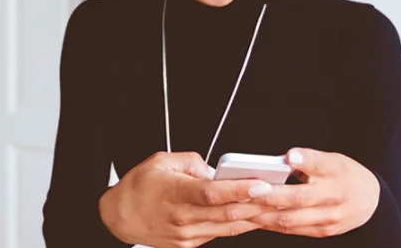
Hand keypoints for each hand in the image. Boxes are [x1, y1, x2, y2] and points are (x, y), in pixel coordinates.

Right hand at [99, 152, 274, 247]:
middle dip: (257, 205)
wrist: (119, 217)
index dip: (239, 190)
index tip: (261, 185)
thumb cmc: (139, 186)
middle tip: (281, 195)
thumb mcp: (160, 161)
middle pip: (226, 213)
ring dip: (253, 217)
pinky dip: (238, 224)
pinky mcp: (190, 244)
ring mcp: (187, 235)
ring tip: (275, 206)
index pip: (212, 193)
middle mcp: (182, 218)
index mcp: (174, 193)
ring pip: (228, 227)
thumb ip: (191, 162)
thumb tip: (216, 171)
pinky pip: (220, 233)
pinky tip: (252, 215)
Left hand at [250, 148, 379, 237]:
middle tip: (243, 193)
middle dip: (265, 198)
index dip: (295, 168)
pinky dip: (272, 225)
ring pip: (289, 219)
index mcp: (334, 175)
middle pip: (295, 201)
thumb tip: (289, 156)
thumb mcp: (332, 159)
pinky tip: (256, 218)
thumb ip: (309, 158)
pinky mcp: (322, 231)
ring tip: (242, 208)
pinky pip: (292, 230)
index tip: (281, 162)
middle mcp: (332, 200)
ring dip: (263, 216)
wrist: (371, 201)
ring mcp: (327, 219)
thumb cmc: (345, 175)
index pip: (313, 170)